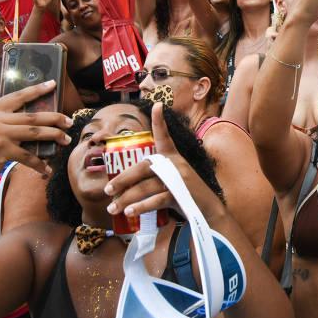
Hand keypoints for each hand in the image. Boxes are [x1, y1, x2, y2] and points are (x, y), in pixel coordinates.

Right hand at [0, 81, 71, 183]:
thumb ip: (5, 120)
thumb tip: (35, 119)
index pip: (17, 97)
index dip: (36, 90)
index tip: (52, 84)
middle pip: (32, 116)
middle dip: (55, 118)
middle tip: (69, 122)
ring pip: (34, 133)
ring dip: (54, 136)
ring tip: (66, 140)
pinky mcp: (1, 151)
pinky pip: (27, 156)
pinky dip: (39, 163)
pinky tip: (47, 169)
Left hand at [104, 103, 210, 217]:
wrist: (209, 211)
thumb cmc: (187, 196)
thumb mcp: (172, 181)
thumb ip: (154, 179)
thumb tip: (122, 189)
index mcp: (174, 158)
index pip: (165, 137)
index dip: (160, 121)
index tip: (157, 105)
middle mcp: (176, 165)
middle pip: (144, 167)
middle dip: (123, 179)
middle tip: (107, 190)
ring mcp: (179, 179)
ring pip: (146, 186)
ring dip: (127, 198)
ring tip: (112, 208)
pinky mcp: (180, 195)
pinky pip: (156, 200)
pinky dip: (141, 207)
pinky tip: (130, 212)